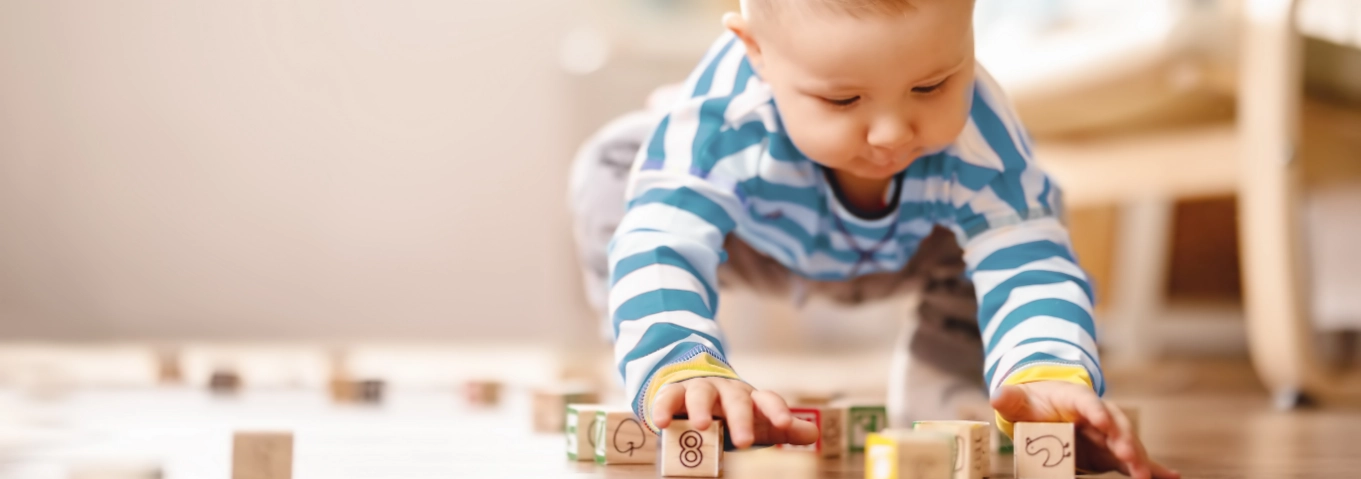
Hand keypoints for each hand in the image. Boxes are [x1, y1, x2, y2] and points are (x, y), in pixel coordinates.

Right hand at [651, 377, 819, 448]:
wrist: (695, 387)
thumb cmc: (730, 411)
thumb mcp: (756, 421)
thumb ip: (780, 429)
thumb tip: (813, 434)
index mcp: (750, 398)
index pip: (767, 400)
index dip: (777, 411)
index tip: (786, 425)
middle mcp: (726, 390)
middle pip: (736, 400)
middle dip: (741, 419)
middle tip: (745, 442)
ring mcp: (700, 389)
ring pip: (701, 394)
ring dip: (700, 409)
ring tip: (701, 426)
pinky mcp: (674, 392)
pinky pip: (668, 397)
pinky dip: (663, 409)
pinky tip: (660, 423)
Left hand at [992, 381, 1179, 478]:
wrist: (1046, 408)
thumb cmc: (1033, 402)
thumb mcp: (1019, 399)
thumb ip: (1010, 398)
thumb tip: (997, 396)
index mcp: (1076, 398)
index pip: (1087, 402)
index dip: (1094, 410)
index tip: (1100, 420)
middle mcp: (1098, 414)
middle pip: (1114, 425)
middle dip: (1122, 440)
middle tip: (1127, 455)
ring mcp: (1108, 434)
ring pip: (1128, 445)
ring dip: (1138, 459)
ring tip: (1145, 475)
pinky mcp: (1113, 452)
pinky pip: (1135, 460)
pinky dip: (1154, 469)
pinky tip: (1172, 477)